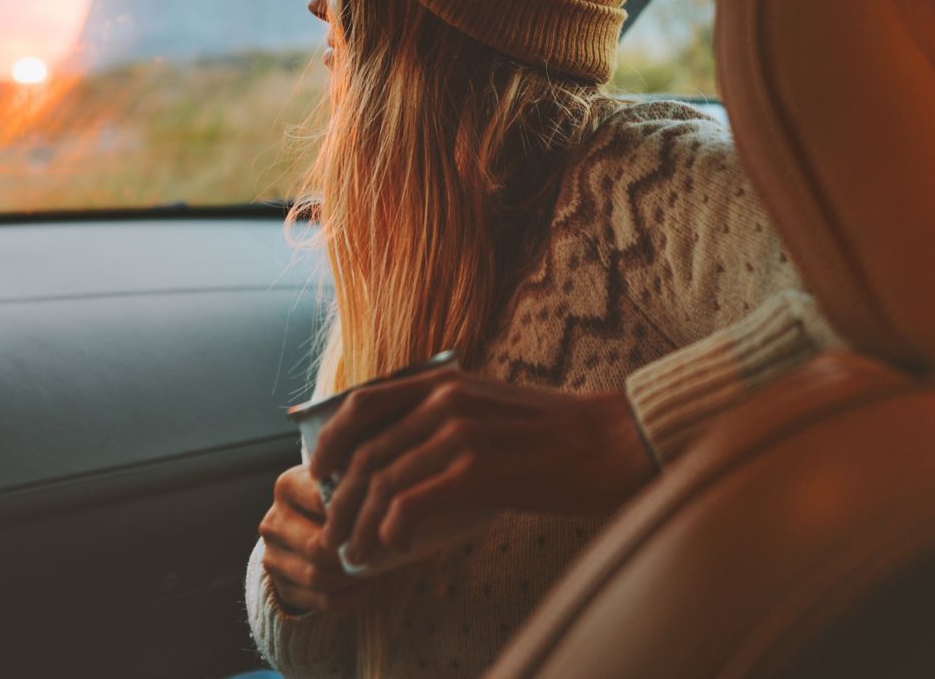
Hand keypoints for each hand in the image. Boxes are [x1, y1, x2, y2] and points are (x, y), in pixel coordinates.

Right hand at [258, 465, 363, 613]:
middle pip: (316, 546)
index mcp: (287, 487)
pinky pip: (321, 601)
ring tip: (371, 567)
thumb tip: (380, 499)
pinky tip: (361, 585)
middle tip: (377, 550)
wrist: (310, 525)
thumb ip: (355, 483)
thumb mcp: (341, 480)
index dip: (353, 513)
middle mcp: (273, 522)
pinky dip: (348, 596)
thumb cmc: (336, 498)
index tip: (377, 518)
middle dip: (350, 551)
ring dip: (350, 576)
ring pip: (317, 577)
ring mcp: (272, 557)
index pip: (321, 502)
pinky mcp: (281, 588)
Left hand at [309, 368, 654, 568]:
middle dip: (341, 500)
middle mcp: (444, 399)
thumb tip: (395, 464)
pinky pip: (412, 504)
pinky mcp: (479, 468)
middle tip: (334, 534)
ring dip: (361, 525)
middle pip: (367, 454)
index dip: (330, 441)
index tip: (319, 474)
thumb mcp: (488, 409)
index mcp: (443, 381)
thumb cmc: (554, 436)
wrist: (614, 442)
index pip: (361, 404)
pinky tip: (394, 548)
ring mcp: (460, 432)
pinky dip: (393, 530)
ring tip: (356, 554)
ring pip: (384, 484)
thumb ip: (443, 422)